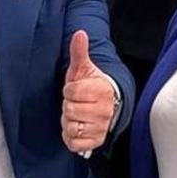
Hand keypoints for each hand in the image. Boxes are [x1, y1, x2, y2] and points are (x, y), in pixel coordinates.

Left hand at [61, 31, 115, 152]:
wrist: (108, 105)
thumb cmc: (92, 86)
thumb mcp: (84, 68)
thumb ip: (79, 52)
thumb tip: (79, 34)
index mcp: (101, 91)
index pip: (71, 91)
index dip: (69, 90)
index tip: (76, 89)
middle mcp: (104, 111)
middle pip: (69, 110)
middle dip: (69, 106)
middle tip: (77, 103)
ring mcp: (100, 127)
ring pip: (70, 127)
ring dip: (69, 122)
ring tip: (77, 115)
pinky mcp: (95, 141)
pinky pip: (73, 143)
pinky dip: (70, 137)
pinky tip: (77, 127)